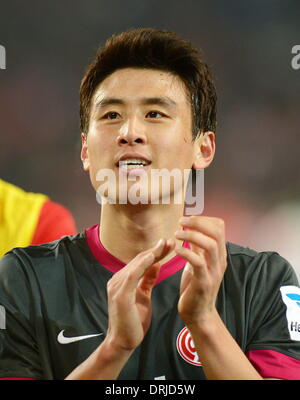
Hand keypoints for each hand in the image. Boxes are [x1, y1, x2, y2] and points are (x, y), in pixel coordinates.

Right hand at [105, 238, 174, 352]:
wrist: (123, 342)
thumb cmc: (133, 321)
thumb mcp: (143, 296)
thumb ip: (147, 280)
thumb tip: (156, 265)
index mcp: (122, 280)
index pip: (140, 262)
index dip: (155, 252)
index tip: (168, 244)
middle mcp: (117, 280)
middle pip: (139, 260)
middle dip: (155, 250)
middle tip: (170, 240)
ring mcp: (116, 286)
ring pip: (136, 264)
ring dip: (152, 253)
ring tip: (165, 245)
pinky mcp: (120, 294)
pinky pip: (132, 274)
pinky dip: (143, 264)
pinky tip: (153, 256)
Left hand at [174, 216, 226, 326]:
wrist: (199, 314)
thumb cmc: (195, 287)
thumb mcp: (197, 262)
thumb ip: (197, 247)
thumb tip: (191, 229)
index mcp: (218, 253)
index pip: (219, 226)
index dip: (203, 218)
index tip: (187, 219)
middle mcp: (219, 260)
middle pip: (216, 231)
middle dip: (197, 222)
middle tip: (181, 221)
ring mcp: (213, 271)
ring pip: (210, 245)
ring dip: (191, 235)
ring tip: (177, 233)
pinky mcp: (204, 282)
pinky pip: (198, 262)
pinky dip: (187, 252)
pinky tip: (176, 250)